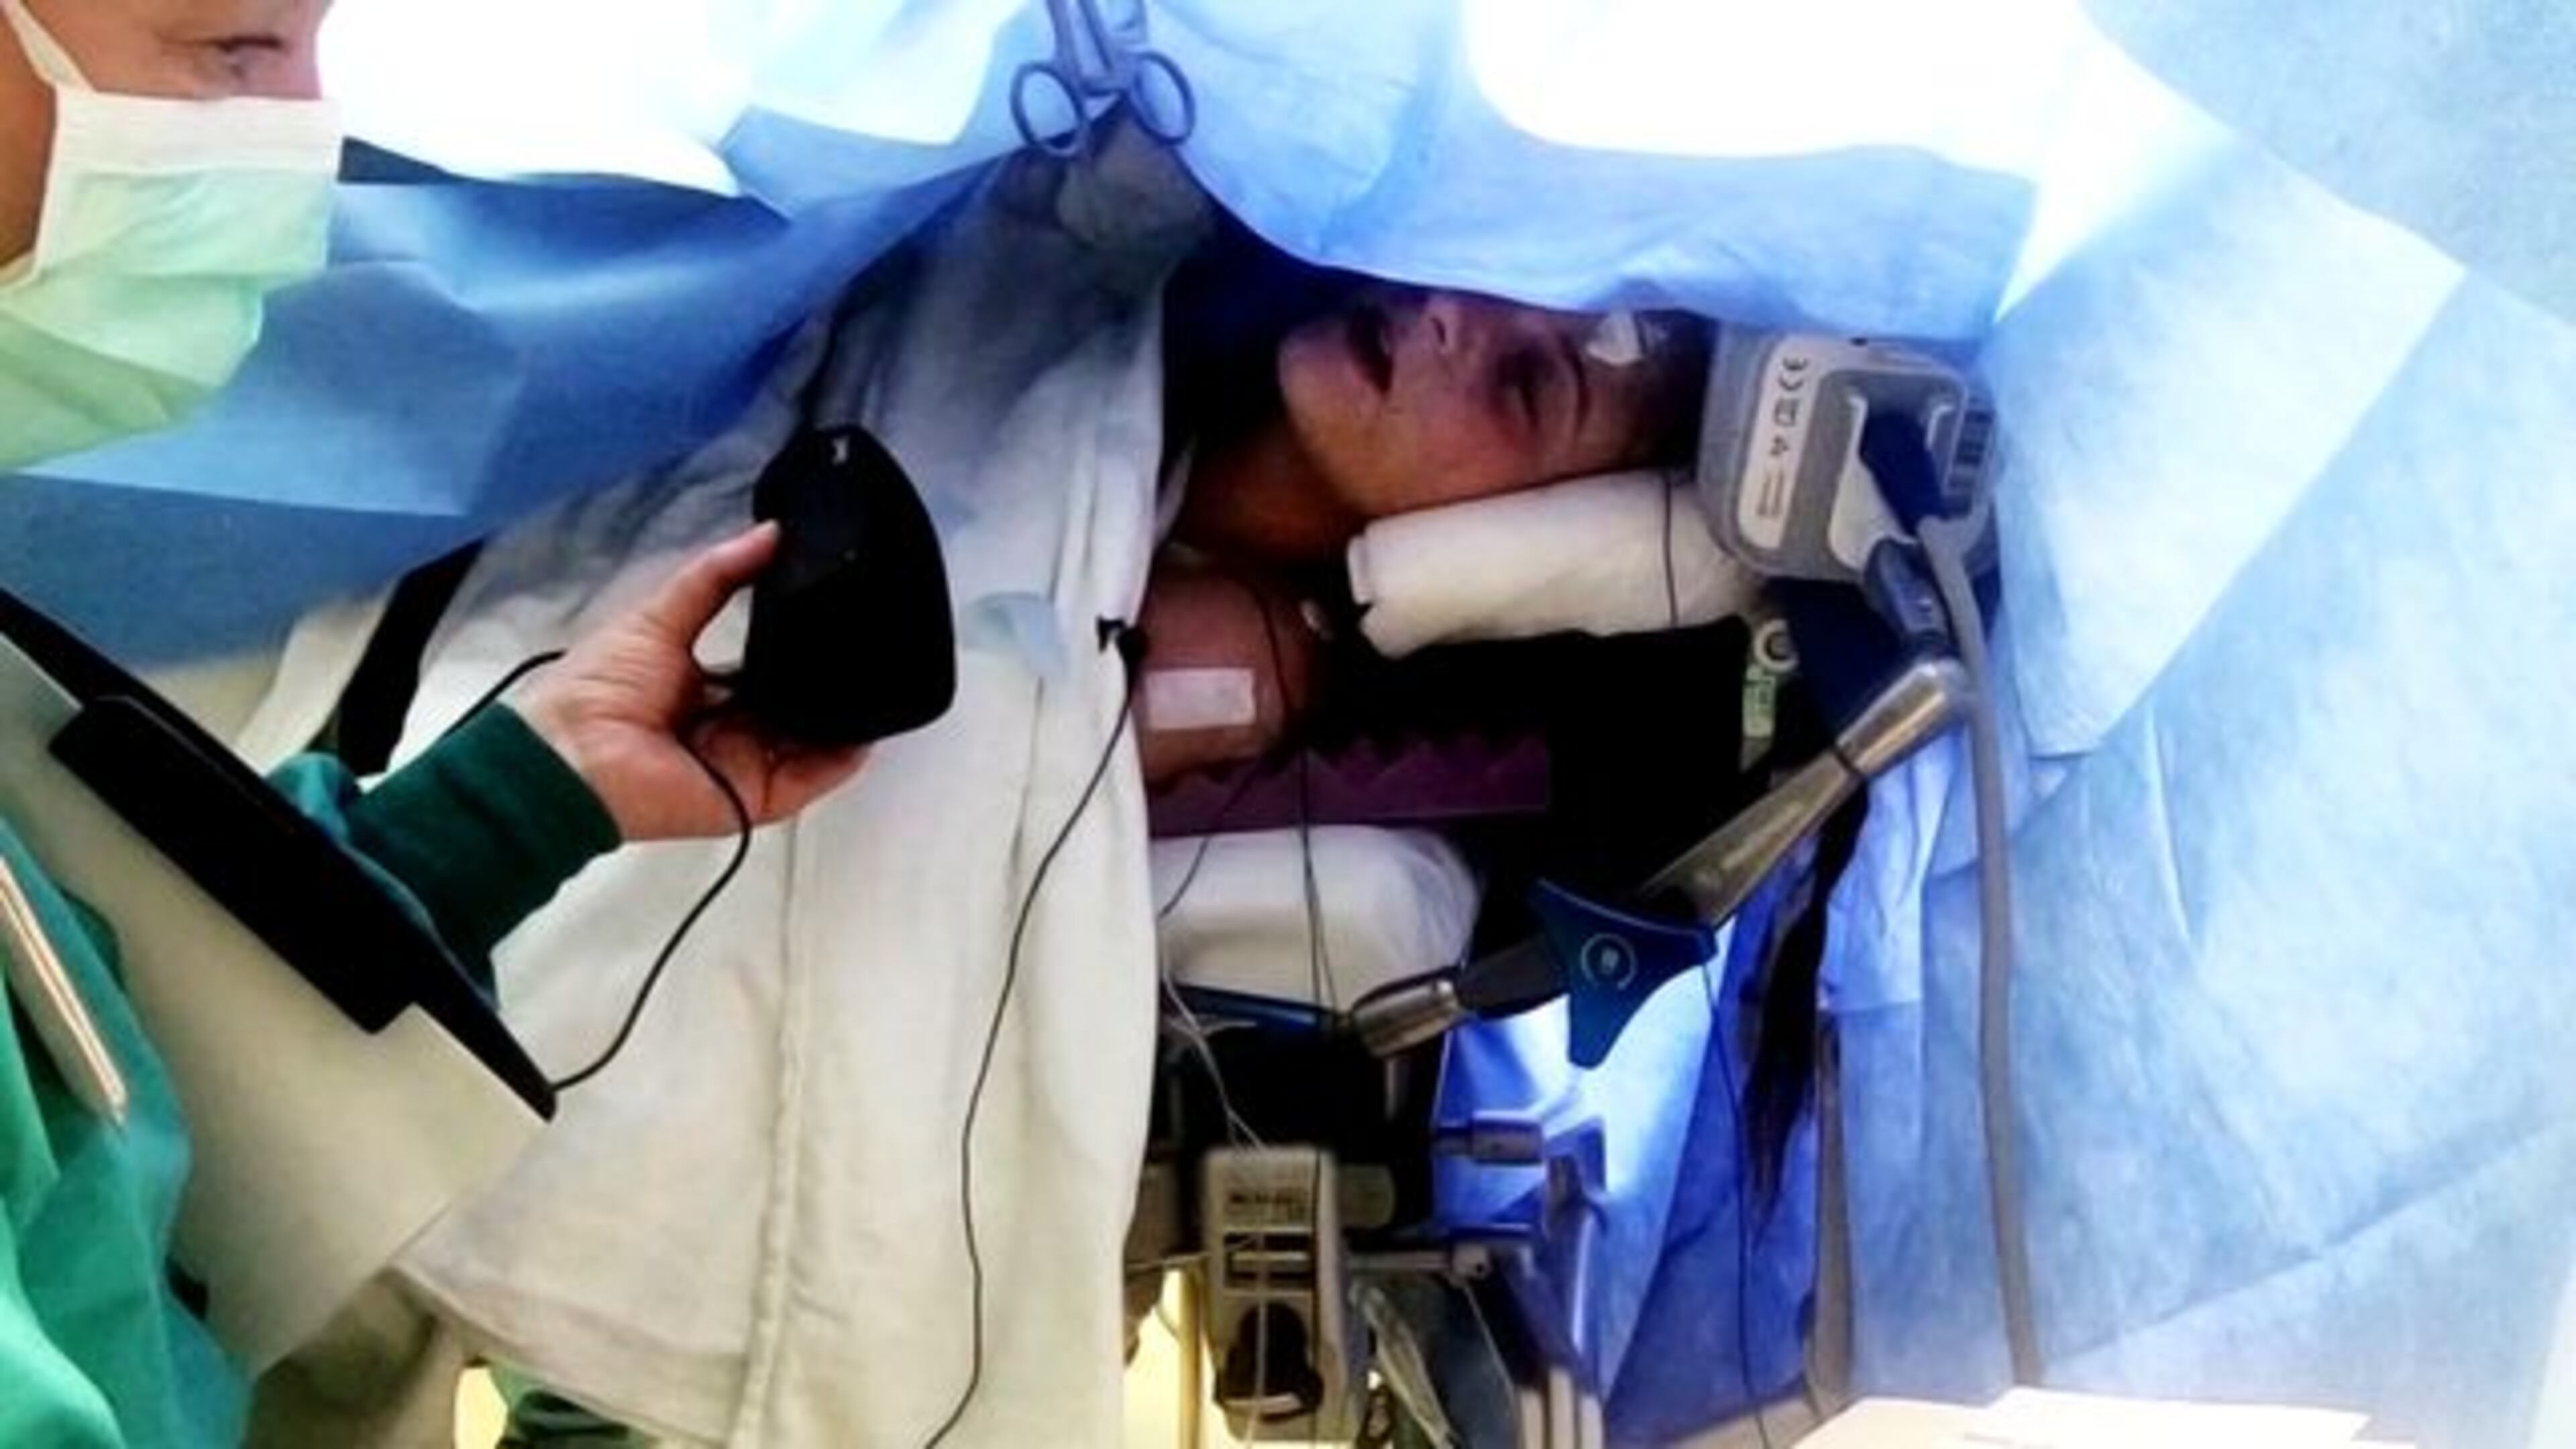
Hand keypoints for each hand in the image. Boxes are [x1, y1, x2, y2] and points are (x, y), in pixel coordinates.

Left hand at [512, 524, 867, 840]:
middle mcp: (731, 727)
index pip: (768, 664)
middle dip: (829, 676)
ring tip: (881, 676)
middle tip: (869, 640)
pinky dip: (842, 758)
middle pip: (795, 703)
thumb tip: (773, 532)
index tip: (837, 606)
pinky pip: (811, 778)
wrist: (574, 756)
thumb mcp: (661, 613)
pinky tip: (867, 727)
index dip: (800, 640)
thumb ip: (718, 576)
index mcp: (707, 687)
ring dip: (844, 715)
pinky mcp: (756, 796)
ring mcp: (746, 764)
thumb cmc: (602, 684)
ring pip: (812, 740)